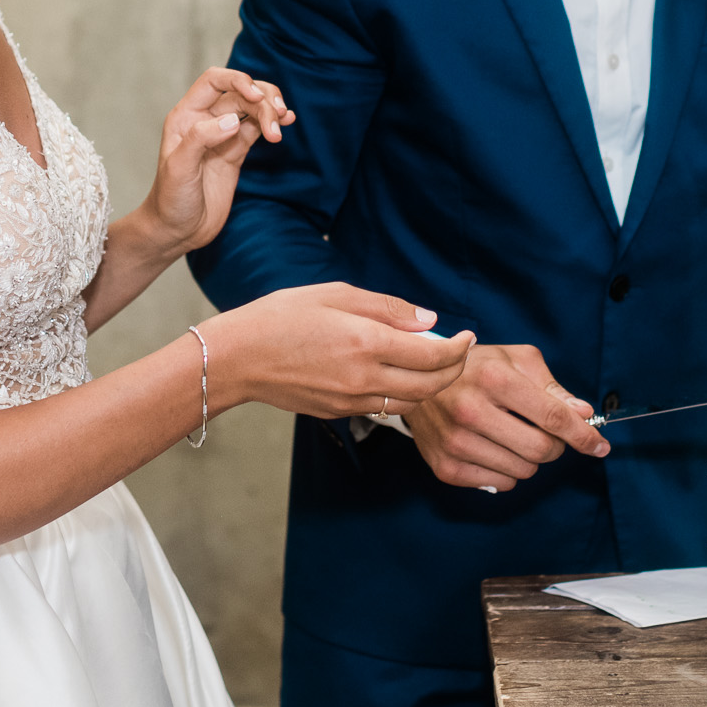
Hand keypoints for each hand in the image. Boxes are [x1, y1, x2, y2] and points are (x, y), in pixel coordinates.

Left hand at [139, 67, 294, 257]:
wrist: (177, 231)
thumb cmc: (170, 200)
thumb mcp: (179, 169)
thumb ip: (201, 139)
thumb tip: (233, 120)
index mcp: (186, 116)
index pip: (214, 81)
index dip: (238, 80)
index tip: (257, 97)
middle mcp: (205, 120)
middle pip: (240, 93)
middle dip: (262, 101)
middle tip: (277, 122)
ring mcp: (223, 135)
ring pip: (252, 108)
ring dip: (271, 111)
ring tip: (283, 125)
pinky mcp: (236, 151)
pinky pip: (257, 128)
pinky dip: (273, 123)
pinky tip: (286, 123)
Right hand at [204, 283, 471, 420]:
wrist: (237, 358)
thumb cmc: (281, 316)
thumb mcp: (335, 293)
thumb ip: (387, 307)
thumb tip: (428, 320)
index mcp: (366, 341)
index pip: (433, 354)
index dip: (459, 347)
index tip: (468, 336)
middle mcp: (363, 377)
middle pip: (431, 386)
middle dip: (454, 370)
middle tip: (461, 352)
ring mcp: (351, 400)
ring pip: (410, 402)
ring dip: (430, 386)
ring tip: (433, 364)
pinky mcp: (339, 413)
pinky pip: (383, 407)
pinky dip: (401, 394)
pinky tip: (397, 374)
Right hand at [402, 343, 608, 490]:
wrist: (419, 381)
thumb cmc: (477, 368)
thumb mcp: (517, 361)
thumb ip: (553, 388)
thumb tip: (583, 414)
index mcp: (495, 380)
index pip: (553, 417)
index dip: (583, 435)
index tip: (600, 445)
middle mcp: (472, 411)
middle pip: (541, 450)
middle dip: (556, 446)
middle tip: (547, 433)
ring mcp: (456, 442)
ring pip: (523, 471)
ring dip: (529, 458)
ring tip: (513, 435)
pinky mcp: (446, 467)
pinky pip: (500, 484)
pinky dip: (507, 471)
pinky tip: (494, 448)